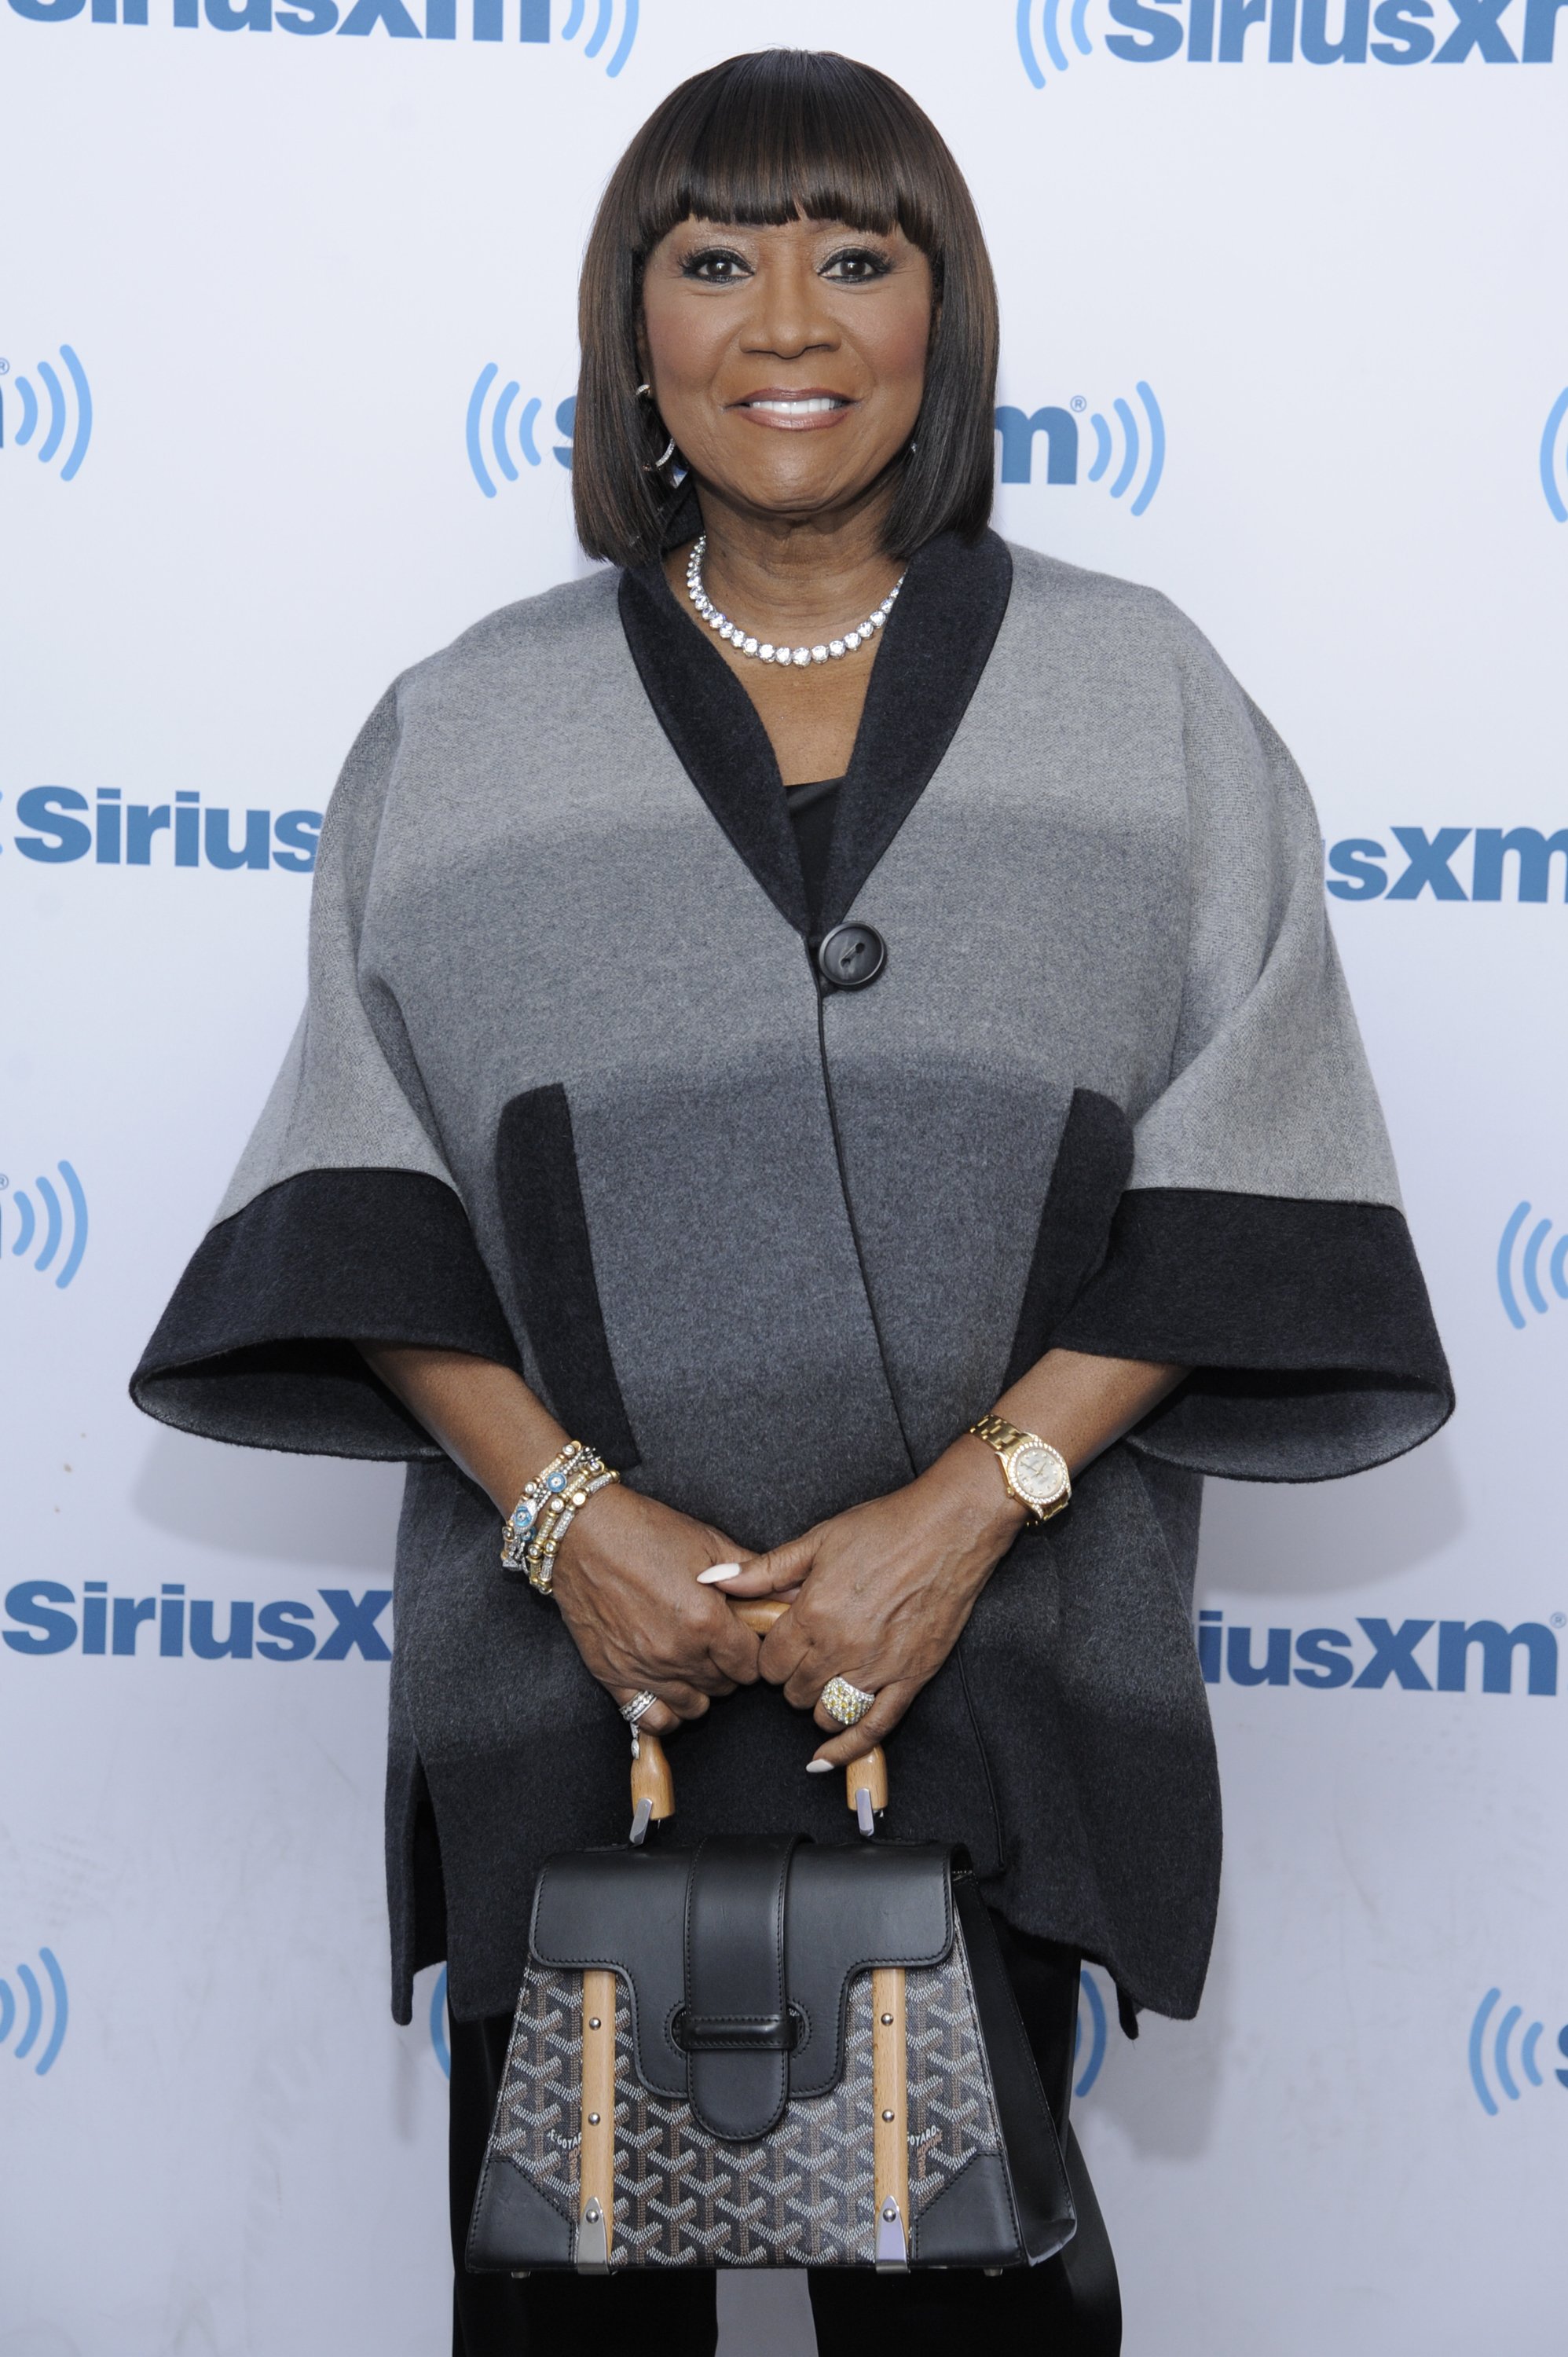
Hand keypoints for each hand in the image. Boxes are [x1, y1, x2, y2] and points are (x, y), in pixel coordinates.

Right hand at [550, 1484, 760, 1738]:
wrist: (581, 1533)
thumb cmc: (645, 1532)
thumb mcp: (707, 1542)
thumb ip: (750, 1572)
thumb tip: (786, 1591)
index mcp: (707, 1621)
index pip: (752, 1663)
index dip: (752, 1650)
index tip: (744, 1636)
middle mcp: (678, 1653)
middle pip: (726, 1686)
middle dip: (728, 1666)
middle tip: (718, 1643)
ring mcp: (644, 1669)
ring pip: (694, 1707)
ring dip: (700, 1688)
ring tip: (693, 1662)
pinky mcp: (613, 1676)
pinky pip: (651, 1719)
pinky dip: (666, 1711)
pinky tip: (668, 1688)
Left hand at [713, 1439, 1025, 1766]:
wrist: (950, 1528)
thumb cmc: (885, 1527)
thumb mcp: (817, 1540)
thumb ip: (763, 1570)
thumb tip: (712, 1579)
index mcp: (814, 1612)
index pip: (771, 1663)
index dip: (771, 1657)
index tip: (780, 1646)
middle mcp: (842, 1646)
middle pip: (795, 1691)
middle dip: (793, 1679)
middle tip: (805, 1657)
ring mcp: (878, 1667)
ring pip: (827, 1713)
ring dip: (818, 1704)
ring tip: (825, 1681)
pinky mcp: (911, 1678)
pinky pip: (875, 1728)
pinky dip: (847, 1749)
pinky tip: (825, 1759)